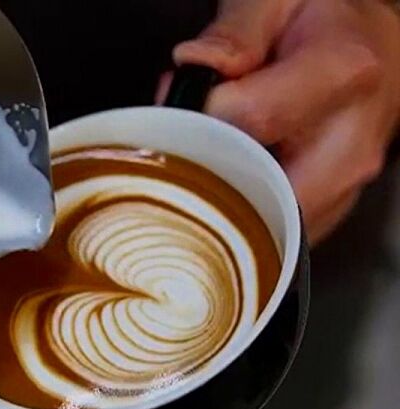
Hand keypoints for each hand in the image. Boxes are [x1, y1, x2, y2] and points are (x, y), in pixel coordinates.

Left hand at [158, 0, 399, 243]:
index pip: (252, 120)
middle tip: (199, 149)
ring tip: (224, 157)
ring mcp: (347, 182)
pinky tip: (242, 177)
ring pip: (267, 222)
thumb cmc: (328, 24)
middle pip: (259, 190)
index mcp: (342, 75)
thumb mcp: (278, 1)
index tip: (191, 111)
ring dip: (229, 198)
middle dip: (213, 177)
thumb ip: (235, 32)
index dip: (206, 119)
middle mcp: (351, 141)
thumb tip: (195, 68)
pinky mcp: (335, 206)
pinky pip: (279, 228)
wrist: (376, 53)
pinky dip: (249, 212)